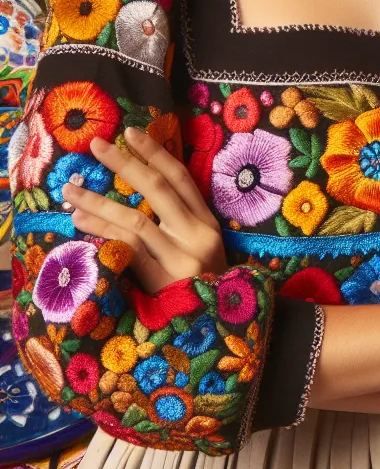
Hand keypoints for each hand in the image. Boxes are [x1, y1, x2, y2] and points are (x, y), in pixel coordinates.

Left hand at [64, 125, 226, 292]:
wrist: (218, 336)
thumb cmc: (203, 294)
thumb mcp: (200, 255)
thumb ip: (177, 230)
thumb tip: (135, 204)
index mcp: (209, 224)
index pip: (181, 178)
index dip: (156, 153)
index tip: (132, 132)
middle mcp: (199, 234)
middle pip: (158, 189)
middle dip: (125, 164)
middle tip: (95, 146)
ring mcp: (183, 256)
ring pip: (136, 219)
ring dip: (99, 202)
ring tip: (71, 192)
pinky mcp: (166, 279)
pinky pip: (128, 251)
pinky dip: (102, 235)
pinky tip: (81, 226)